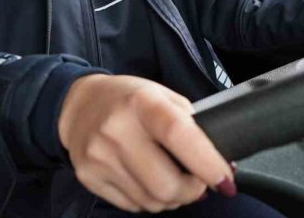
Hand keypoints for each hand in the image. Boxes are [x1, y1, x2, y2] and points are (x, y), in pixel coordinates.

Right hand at [58, 74, 234, 212]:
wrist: (80, 105)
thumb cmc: (130, 99)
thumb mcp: (162, 96)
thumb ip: (190, 124)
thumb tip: (221, 164)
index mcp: (142, 102)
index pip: (179, 135)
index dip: (207, 163)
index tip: (224, 178)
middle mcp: (117, 129)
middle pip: (166, 184)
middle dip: (193, 191)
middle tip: (198, 182)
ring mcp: (100, 157)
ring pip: (152, 202)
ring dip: (172, 198)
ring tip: (173, 180)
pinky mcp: (89, 177)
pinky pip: (132, 206)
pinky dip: (148, 200)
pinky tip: (147, 180)